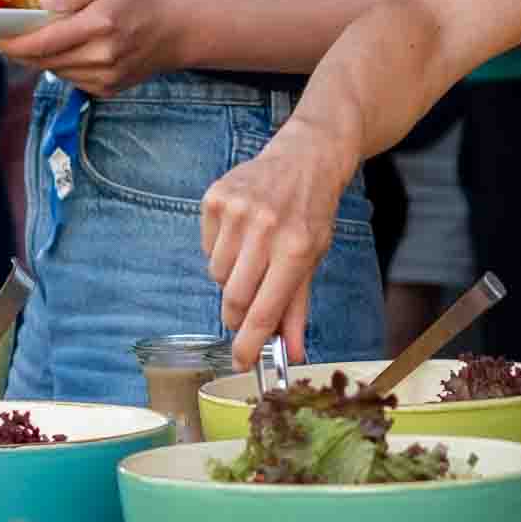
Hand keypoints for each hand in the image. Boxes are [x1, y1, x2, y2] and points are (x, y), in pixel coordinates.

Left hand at [0, 0, 187, 95]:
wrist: (177, 30)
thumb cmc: (141, 0)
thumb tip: (43, 5)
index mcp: (100, 25)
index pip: (46, 42)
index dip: (16, 44)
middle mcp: (102, 56)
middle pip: (46, 61)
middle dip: (22, 53)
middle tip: (9, 40)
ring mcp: (106, 77)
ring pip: (57, 73)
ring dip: (42, 60)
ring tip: (41, 43)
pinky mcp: (109, 90)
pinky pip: (73, 81)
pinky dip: (63, 68)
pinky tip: (70, 52)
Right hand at [203, 123, 360, 366]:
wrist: (305, 157)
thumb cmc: (310, 213)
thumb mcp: (313, 258)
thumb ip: (297, 308)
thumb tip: (291, 353)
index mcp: (295, 249)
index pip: (264, 310)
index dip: (249, 345)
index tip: (241, 364)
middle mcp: (265, 229)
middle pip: (233, 298)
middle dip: (236, 315)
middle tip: (245, 310)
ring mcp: (237, 211)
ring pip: (216, 274)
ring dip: (230, 277)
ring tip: (251, 253)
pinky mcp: (215, 198)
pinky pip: (206, 247)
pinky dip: (220, 249)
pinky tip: (240, 231)